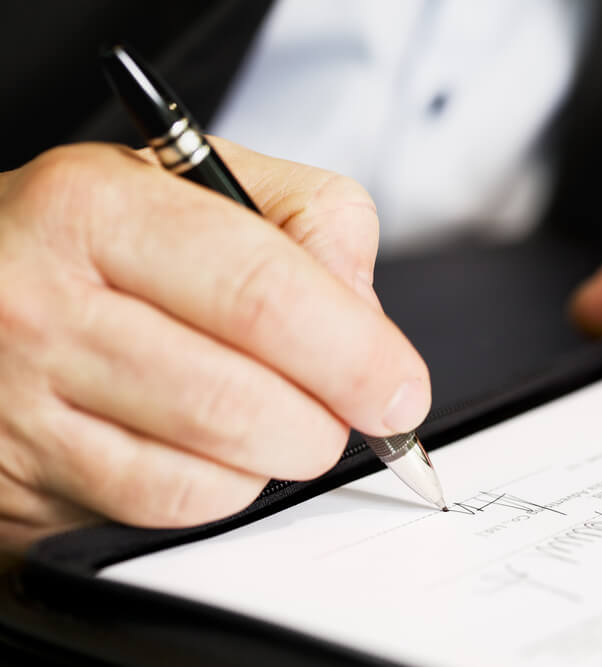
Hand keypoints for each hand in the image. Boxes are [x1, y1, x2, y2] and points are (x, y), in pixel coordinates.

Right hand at [0, 139, 429, 552]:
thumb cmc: (102, 234)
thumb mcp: (201, 179)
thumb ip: (309, 221)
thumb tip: (368, 323)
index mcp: (98, 208)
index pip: (262, 296)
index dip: (355, 354)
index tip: (399, 389)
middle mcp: (42, 306)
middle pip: (238, 402)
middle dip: (329, 420)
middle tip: (353, 407)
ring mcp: (22, 406)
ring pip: (208, 474)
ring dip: (278, 456)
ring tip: (277, 412)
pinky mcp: (25, 484)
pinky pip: (166, 511)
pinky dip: (224, 488)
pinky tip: (215, 445)